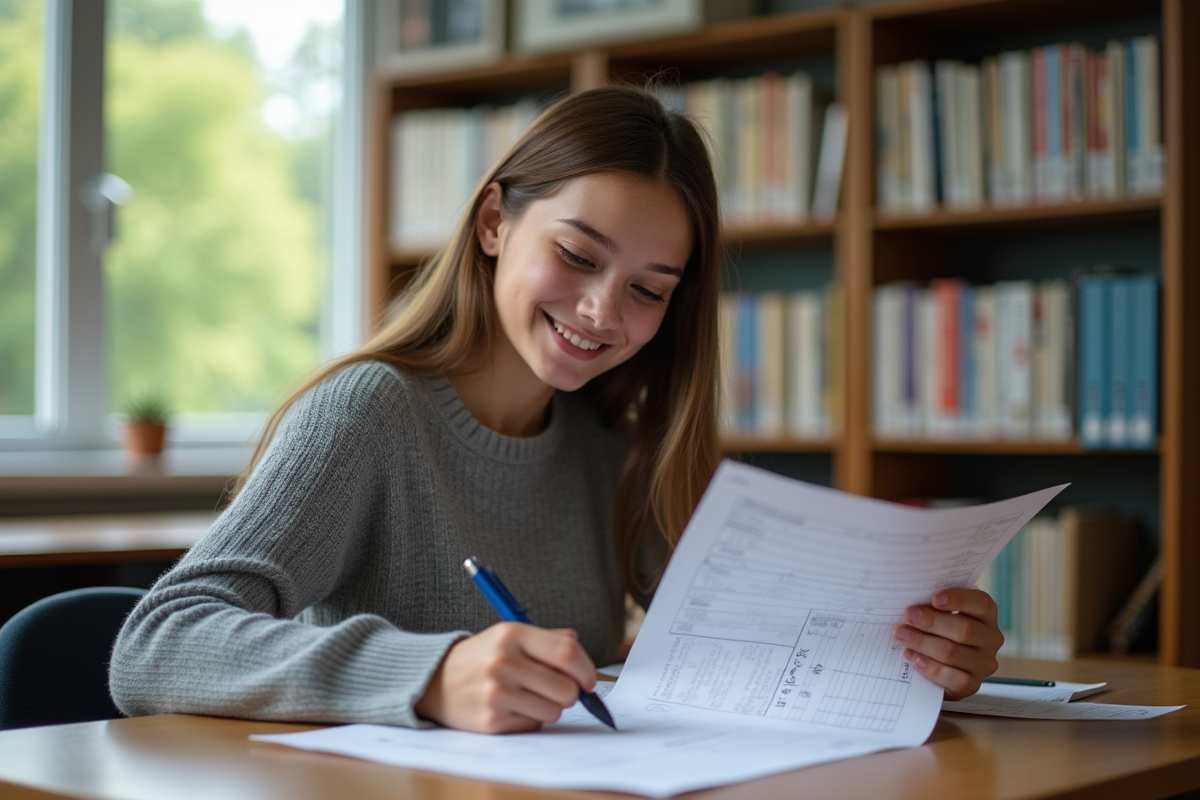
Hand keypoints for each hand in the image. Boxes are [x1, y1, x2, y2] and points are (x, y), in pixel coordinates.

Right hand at [415, 622, 595, 732]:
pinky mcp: (492, 720)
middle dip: (570, 693)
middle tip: (557, 690)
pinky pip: (534, 725)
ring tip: (529, 696)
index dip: (586, 669)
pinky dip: (530, 719)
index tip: (588, 679)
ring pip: (554, 711)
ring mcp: (497, 693)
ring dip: (550, 707)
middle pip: (566, 688)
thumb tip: (584, 663)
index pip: (567, 652)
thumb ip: (550, 641)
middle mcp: (504, 662)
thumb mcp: (510, 636)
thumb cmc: (482, 658)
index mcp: (512, 634)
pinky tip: (512, 707)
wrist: (435, 681)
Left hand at [892, 588, 1002, 700]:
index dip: (959, 599)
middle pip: (964, 629)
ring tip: (901, 636)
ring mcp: (983, 664)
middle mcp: (990, 639)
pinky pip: (954, 678)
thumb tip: (913, 605)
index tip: (934, 599)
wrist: (939, 670)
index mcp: (986, 615)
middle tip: (908, 617)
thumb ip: (932, 606)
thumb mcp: (939, 614)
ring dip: (923, 643)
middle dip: (931, 622)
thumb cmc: (937, 631)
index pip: (981, 604)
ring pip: (953, 653)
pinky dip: (931, 668)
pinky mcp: (973, 685)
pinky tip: (915, 659)